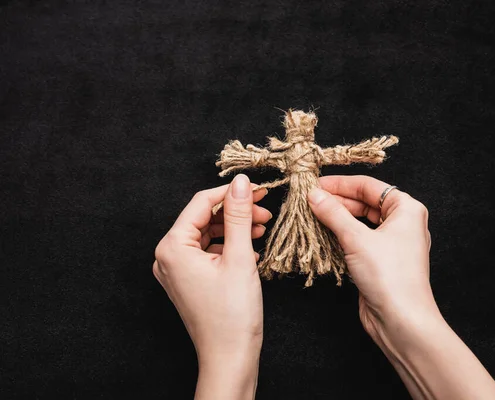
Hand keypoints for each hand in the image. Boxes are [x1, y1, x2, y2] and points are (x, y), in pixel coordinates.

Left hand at [153, 174, 270, 399]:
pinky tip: (251, 247)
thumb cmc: (232, 315)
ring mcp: (176, 270)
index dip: (231, 192)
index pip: (201, 203)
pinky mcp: (188, 280)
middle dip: (236, 212)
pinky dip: (229, 246)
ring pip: (208, 234)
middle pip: (204, 218)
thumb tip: (240, 183)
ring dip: (235, 228)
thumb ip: (238, 215)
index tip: (257, 189)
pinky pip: (207, 252)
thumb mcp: (240, 257)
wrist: (230, 357)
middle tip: (265, 212)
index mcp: (173, 247)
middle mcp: (168, 256)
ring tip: (262, 228)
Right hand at [308, 175, 434, 341]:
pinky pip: (359, 240)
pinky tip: (323, 234)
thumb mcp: (357, 238)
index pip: (369, 186)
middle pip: (364, 203)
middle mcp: (402, 223)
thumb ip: (333, 213)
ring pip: (360, 222)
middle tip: (309, 200)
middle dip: (337, 201)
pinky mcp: (381, 261)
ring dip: (337, 219)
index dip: (340, 184)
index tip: (315, 185)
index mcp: (407, 209)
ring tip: (312, 215)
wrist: (401, 320)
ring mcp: (392, 243)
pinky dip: (342, 236)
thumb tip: (314, 195)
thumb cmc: (389, 275)